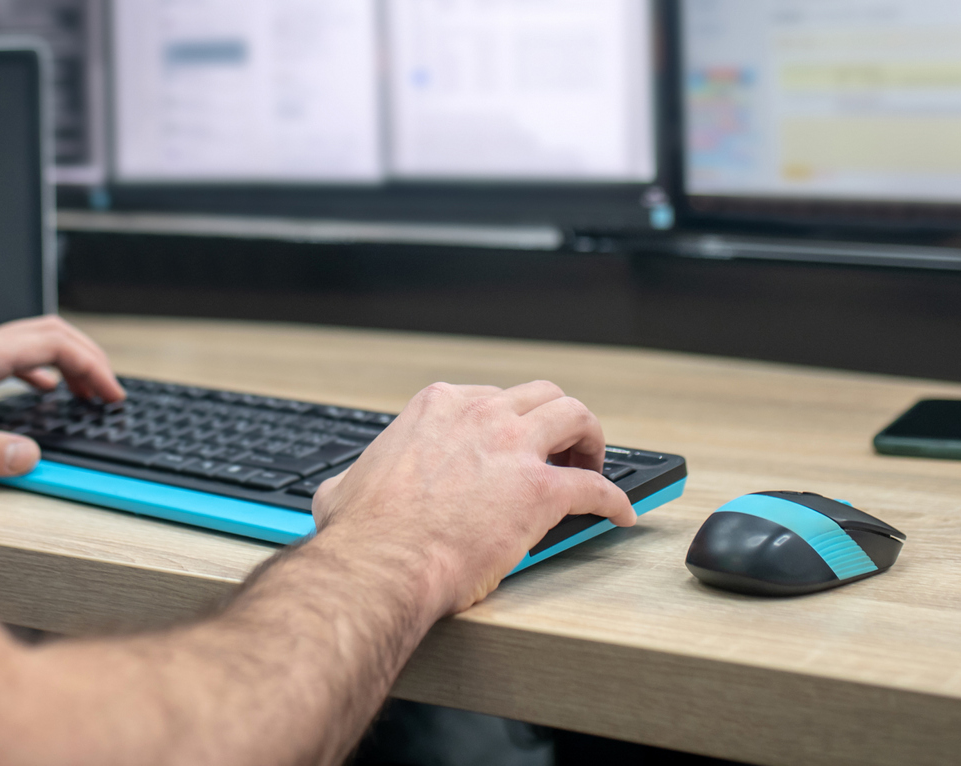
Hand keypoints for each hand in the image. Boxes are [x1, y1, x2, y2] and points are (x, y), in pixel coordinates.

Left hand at [0, 315, 124, 477]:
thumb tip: (30, 455)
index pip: (49, 344)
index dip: (89, 365)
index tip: (111, 395)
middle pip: (46, 332)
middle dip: (87, 356)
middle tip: (111, 392)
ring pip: (28, 341)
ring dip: (67, 360)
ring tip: (88, 391)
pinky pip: (9, 357)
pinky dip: (40, 369)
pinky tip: (41, 391)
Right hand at [308, 381, 634, 616]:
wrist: (382, 565)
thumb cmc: (363, 535)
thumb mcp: (343, 488)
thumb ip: (352, 480)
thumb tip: (340, 494)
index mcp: (437, 408)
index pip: (490, 397)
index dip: (509, 422)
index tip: (515, 443)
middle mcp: (480, 415)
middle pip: (541, 396)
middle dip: (557, 420)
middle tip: (563, 448)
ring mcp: (513, 449)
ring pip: (576, 416)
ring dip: (591, 439)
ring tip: (594, 465)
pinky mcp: (541, 492)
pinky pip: (597, 488)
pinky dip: (614, 500)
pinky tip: (620, 514)